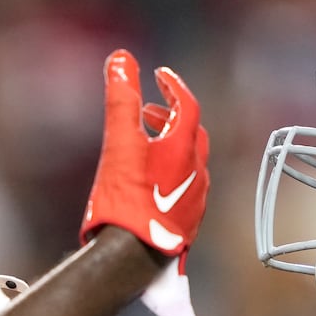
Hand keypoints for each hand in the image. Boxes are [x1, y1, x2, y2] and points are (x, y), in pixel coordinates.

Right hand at [80, 49, 209, 258]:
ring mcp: (194, 201)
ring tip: (145, 147)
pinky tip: (149, 184)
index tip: (158, 76)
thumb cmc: (125, 200)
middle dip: (170, 118)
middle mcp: (197, 172)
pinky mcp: (186, 224)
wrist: (131, 258)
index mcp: (185, 149)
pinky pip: (184, 189)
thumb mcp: (118, 143)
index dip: (172, 87)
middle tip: (148, 113)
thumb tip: (120, 58)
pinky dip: (170, 174)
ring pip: (189, 163)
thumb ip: (120, 99)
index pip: (186, 105)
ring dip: (170, 148)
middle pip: (191, 134)